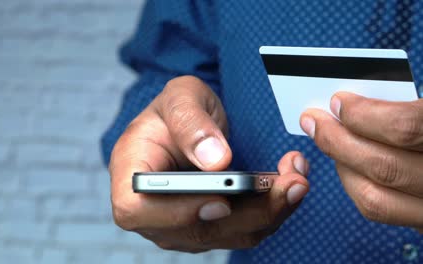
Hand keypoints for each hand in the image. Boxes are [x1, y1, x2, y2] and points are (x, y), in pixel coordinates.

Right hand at [110, 75, 309, 251]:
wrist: (188, 124)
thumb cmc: (175, 109)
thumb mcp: (179, 98)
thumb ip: (190, 122)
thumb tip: (216, 160)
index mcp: (131, 176)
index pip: (138, 210)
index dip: (178, 213)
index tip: (221, 199)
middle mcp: (153, 210)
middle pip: (196, 231)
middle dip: (249, 211)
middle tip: (290, 182)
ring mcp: (182, 224)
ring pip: (228, 234)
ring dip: (269, 212)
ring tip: (297, 178)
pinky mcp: (210, 226)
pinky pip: (243, 230)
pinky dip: (271, 211)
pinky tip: (289, 185)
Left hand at [300, 92, 422, 232]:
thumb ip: (412, 109)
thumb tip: (360, 99)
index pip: (407, 127)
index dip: (365, 114)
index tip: (339, 101)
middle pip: (384, 166)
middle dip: (338, 141)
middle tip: (315, 121)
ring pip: (376, 198)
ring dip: (341, 165)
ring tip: (328, 140)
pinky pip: (383, 211)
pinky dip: (356, 185)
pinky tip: (349, 164)